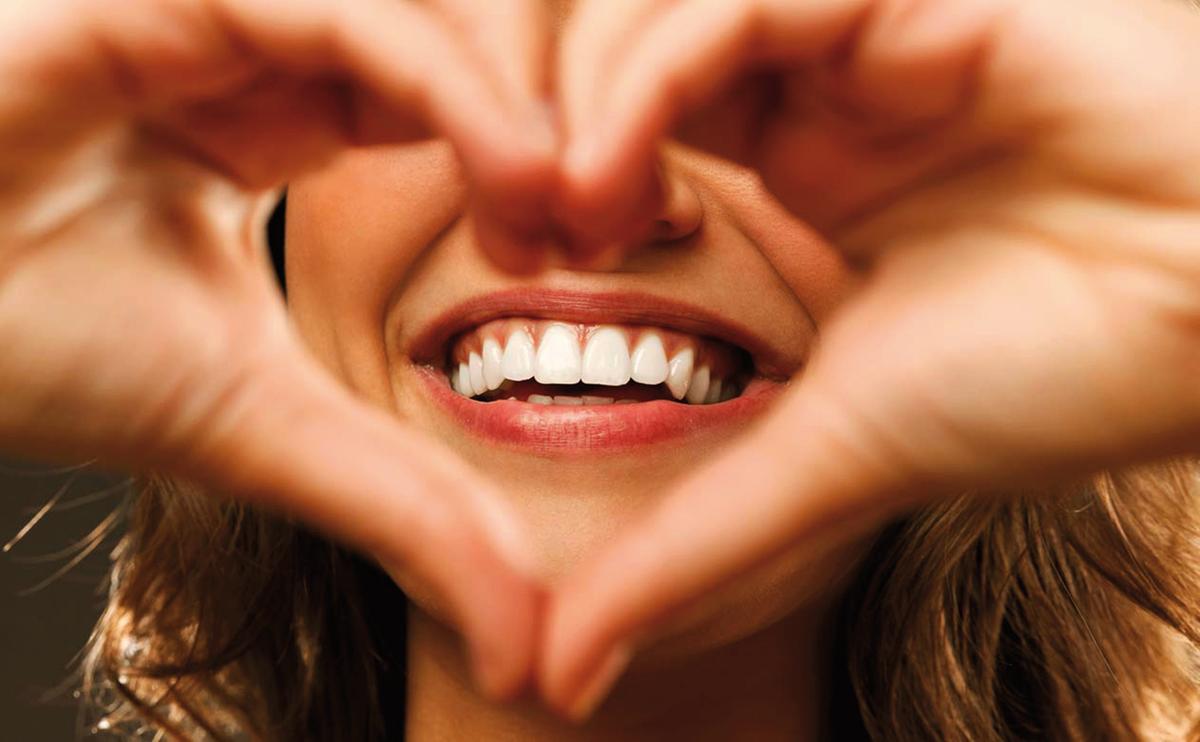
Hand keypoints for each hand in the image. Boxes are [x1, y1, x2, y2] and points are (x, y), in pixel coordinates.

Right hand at [0, 0, 553, 697]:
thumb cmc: (29, 345)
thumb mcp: (262, 425)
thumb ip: (401, 504)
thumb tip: (529, 643)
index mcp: (278, 115)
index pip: (459, 95)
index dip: (545, 161)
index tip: (600, 248)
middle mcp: (262, 46)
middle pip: (468, 38)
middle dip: (560, 123)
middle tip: (613, 224)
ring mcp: (219, 7)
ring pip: (428, 11)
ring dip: (522, 104)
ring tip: (570, 215)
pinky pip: (348, 9)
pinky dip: (448, 84)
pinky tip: (515, 174)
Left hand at [543, 0, 1199, 715]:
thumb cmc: (1056, 378)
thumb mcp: (824, 460)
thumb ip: (688, 549)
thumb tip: (561, 676)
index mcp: (805, 168)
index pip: (625, 121)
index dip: (547, 175)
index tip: (511, 258)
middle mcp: (824, 91)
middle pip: (624, 51)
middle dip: (544, 126)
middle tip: (515, 230)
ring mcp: (868, 33)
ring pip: (669, 9)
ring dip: (590, 95)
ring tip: (571, 207)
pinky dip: (663, 64)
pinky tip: (628, 159)